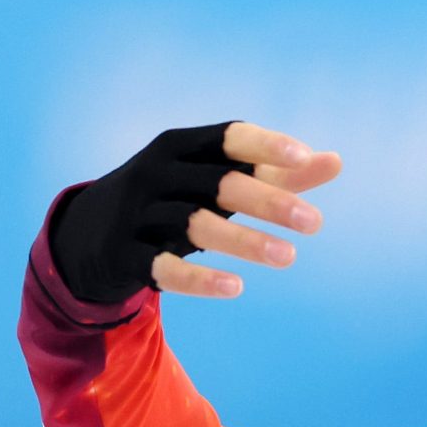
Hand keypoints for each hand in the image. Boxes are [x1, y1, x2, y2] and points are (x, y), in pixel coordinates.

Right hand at [50, 120, 342, 302]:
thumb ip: (275, 173)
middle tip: (316, 223)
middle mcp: (157, 175)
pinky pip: (163, 268)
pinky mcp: (126, 256)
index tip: (303, 156)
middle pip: (218, 184)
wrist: (91, 232)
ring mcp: (138, 215)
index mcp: (180, 148)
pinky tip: (236, 288)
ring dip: (244, 241)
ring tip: (289, 257)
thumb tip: (335, 161)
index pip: (226, 138)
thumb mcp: (218, 179)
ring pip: (195, 225)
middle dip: (268, 202)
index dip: (263, 145)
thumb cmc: (176, 196)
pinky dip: (198, 279)